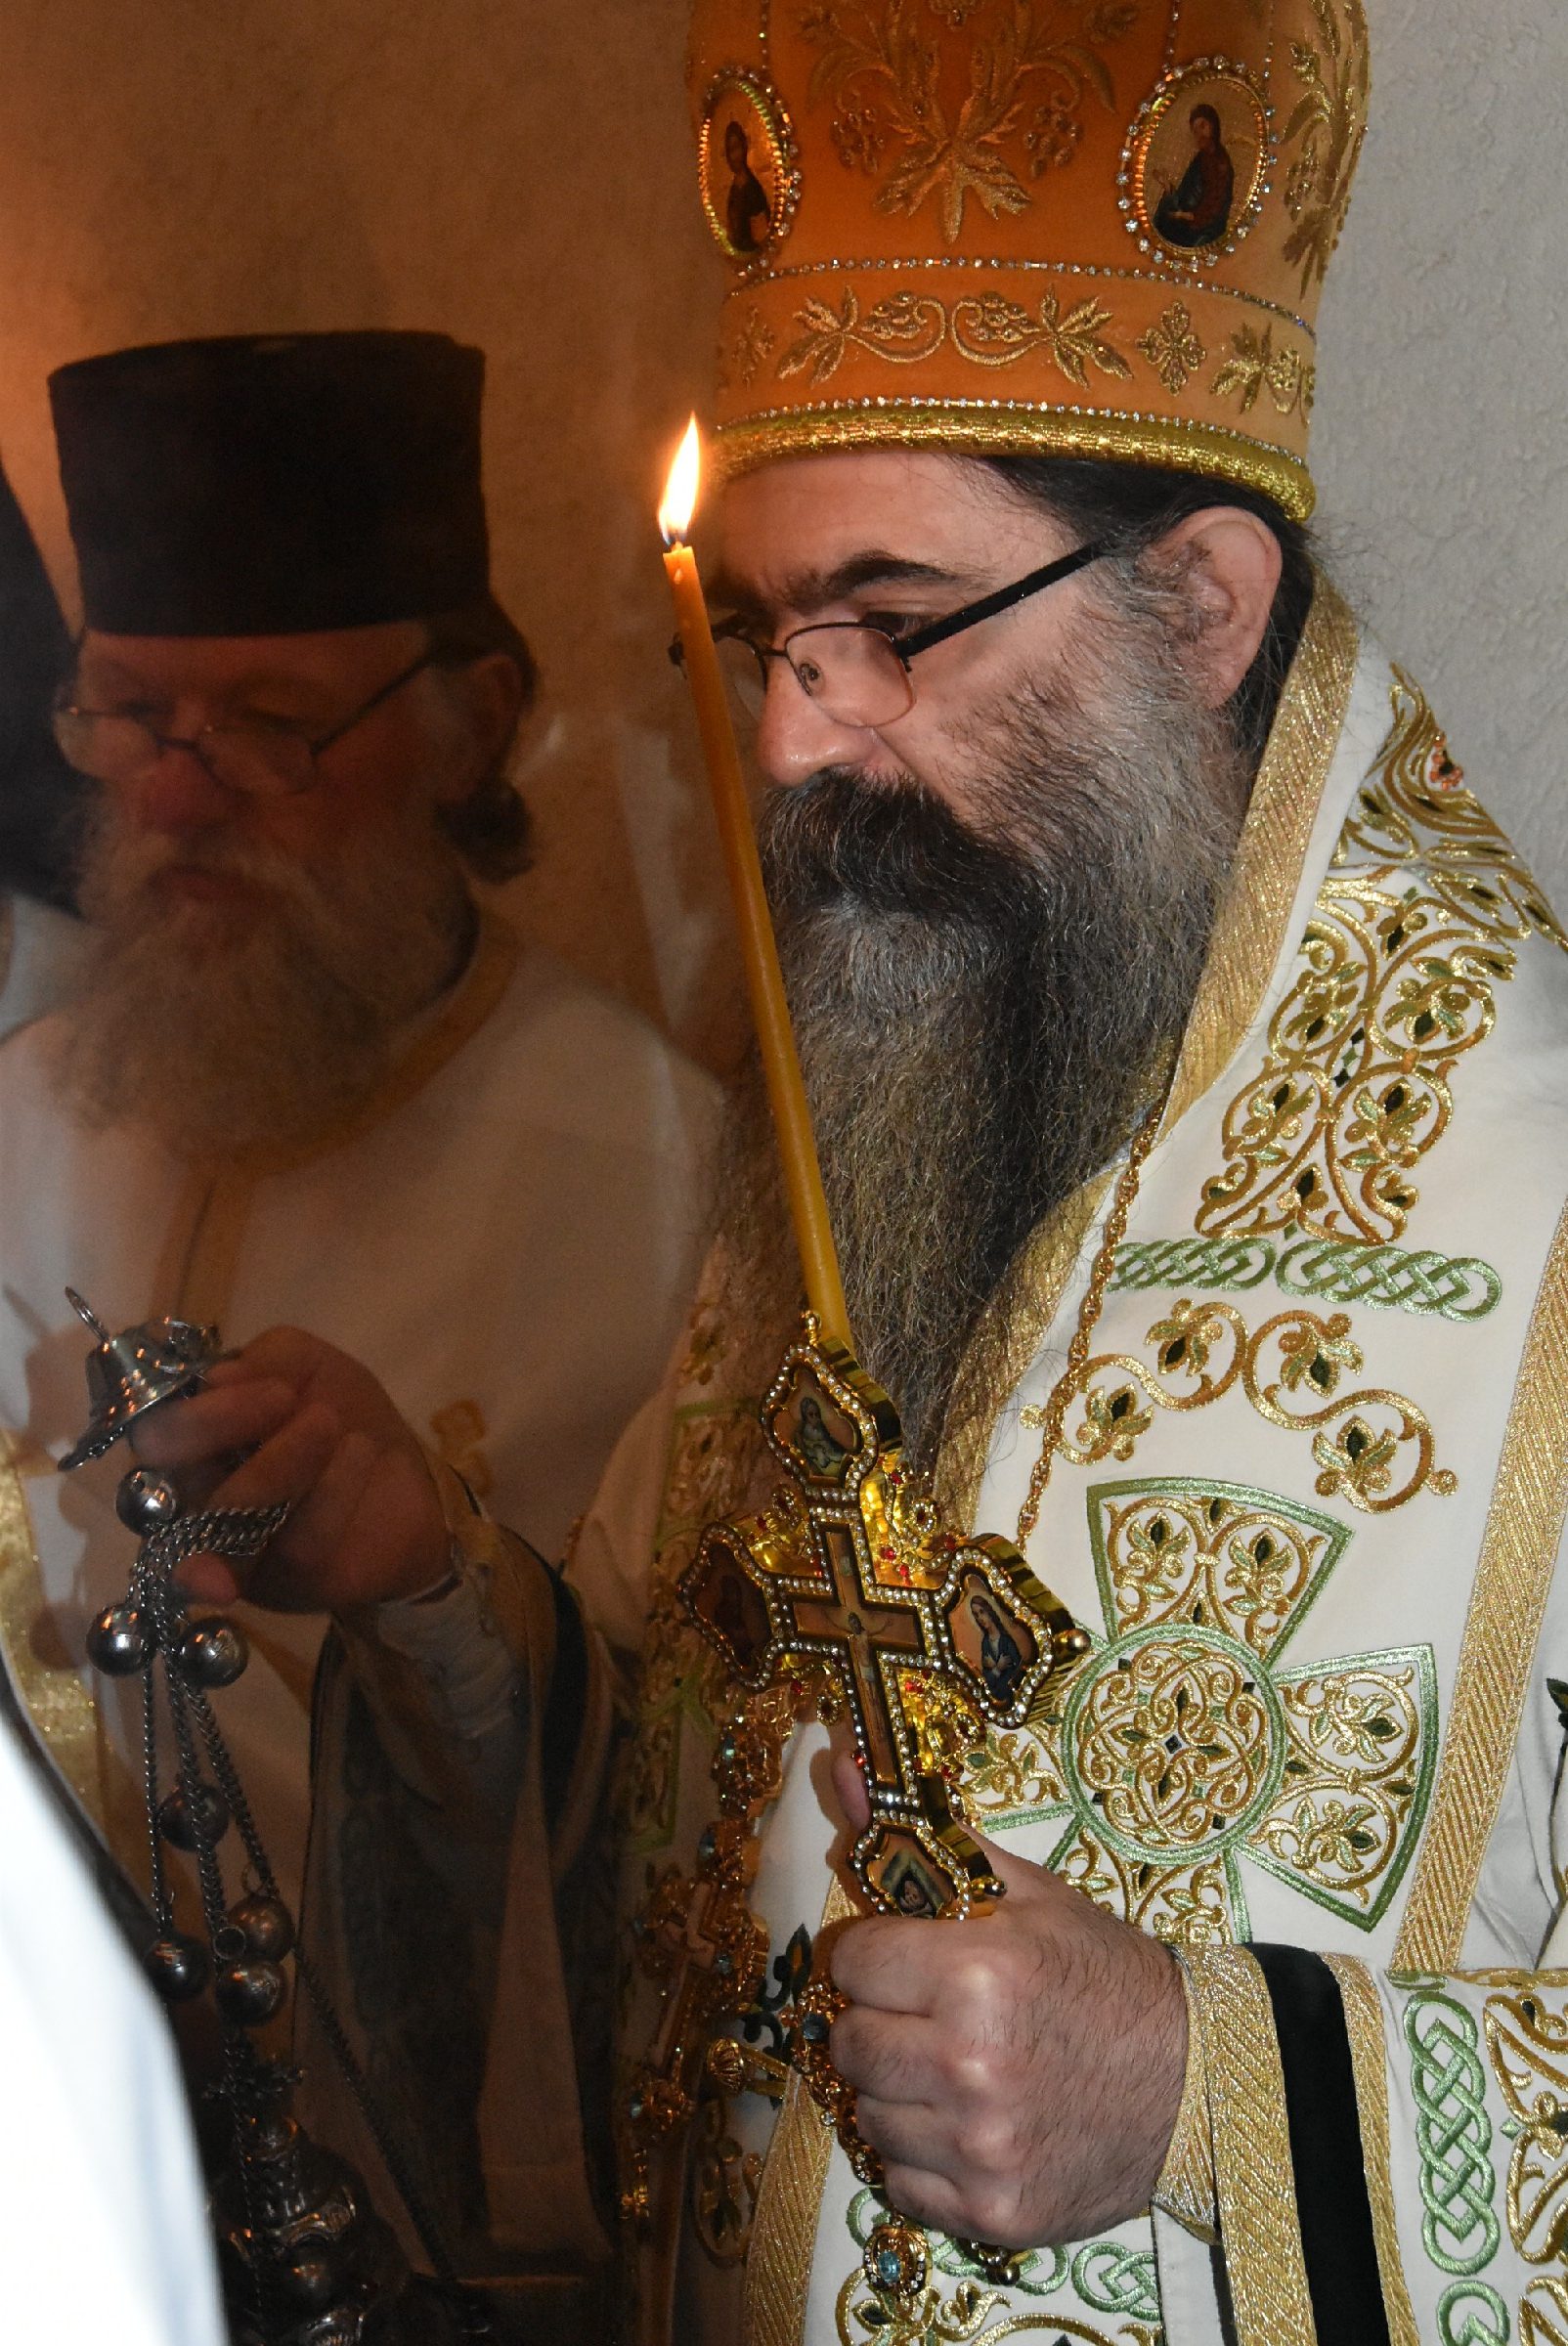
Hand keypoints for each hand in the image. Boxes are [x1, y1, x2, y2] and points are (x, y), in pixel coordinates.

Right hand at [129, 1327, 449, 1612]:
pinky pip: (298, 1545)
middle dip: (233, 1428)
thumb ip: (264, 1359)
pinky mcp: (285, 1585)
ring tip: (337, 1429)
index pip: (154, 1437)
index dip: (198, 1414)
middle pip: (180, 1481)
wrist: (406, 1480)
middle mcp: (194, 1505)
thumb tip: (215, 1378)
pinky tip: (361, 1456)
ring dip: (293, 1457)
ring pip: (236, 1515)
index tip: (269, 1389)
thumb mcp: (310, 1366)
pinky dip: (336, 1490)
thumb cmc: (340, 1420)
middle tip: (294, 1402)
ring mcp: (235, 1553)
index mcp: (189, 1447)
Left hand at [828, 1750, 1185, 2247]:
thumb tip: (840, 1770)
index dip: (874, 1955)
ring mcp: (980, 2147)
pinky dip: (923, 2159)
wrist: (1197, 2081)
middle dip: (879, 2022)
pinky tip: (970, 2126)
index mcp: (976, 1973)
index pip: (851, 1959)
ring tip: (954, 2073)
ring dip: (898, 2094)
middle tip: (929, 2018)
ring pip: (868, 2115)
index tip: (903, 1960)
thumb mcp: (1027, 1894)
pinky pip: (901, 2184)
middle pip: (848, 2042)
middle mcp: (969, 2064)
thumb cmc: (1103, 1975)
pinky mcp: (992, 2213)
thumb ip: (927, 1838)